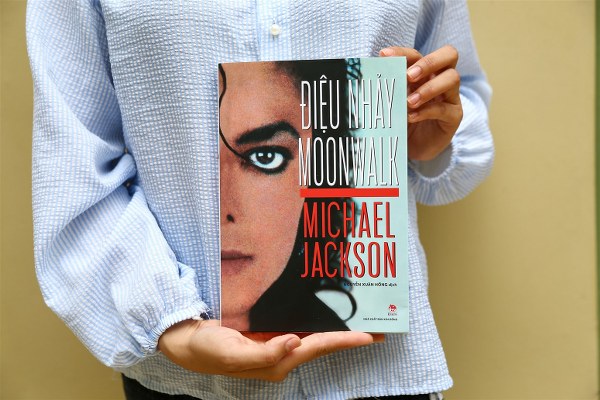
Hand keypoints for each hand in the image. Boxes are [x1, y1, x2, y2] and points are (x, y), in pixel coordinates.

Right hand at [158, 319, 378, 381]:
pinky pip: (300, 327)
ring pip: (315, 336)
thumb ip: (264, 352)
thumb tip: (294, 341)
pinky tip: (326, 315)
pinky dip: (318, 322)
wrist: (189, 343)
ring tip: (361, 321)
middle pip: (323, 343)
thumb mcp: (232, 353)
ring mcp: (277, 344)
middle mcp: (283, 354)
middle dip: (350, 337)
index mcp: (277, 361)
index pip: (318, 347)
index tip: (371, 335)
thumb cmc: (209, 350)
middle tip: (378, 327)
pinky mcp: (270, 334)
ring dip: (338, 330)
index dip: (345, 341)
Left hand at [380, 46, 462, 160]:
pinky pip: (445, 108)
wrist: (412, 148)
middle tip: (409, 76)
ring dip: (429, 88)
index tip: (384, 55)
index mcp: (424, 72)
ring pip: (452, 79)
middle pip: (449, 55)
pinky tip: (411, 116)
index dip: (402, 52)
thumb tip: (368, 73)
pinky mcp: (454, 116)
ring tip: (409, 102)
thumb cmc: (402, 120)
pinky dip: (427, 111)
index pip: (417, 54)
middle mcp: (440, 79)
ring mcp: (450, 96)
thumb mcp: (393, 102)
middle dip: (428, 62)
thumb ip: (388, 87)